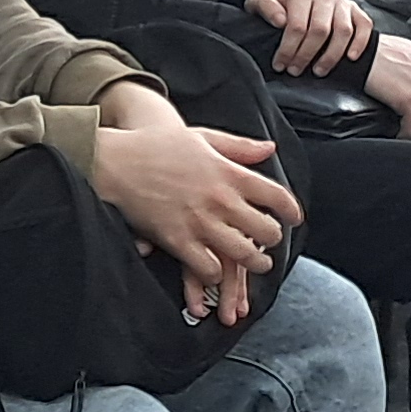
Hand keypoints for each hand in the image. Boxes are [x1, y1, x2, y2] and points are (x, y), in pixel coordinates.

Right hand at [89, 113, 302, 326]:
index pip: (274, 195)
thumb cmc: (158, 147)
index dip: (289, 210)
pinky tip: (219, 272)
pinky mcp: (178, 240)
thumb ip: (239, 147)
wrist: (117, 161)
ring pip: (242, 253)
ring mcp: (199, 221)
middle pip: (264, 229)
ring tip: (257, 264)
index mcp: (228, 172)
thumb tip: (270, 149)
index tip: (294, 218)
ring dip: (254, 263)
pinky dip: (218, 273)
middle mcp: (219, 198)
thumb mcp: (203, 138)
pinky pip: (209, 267)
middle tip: (272, 244)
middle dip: (272, 240)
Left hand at [249, 0, 377, 74]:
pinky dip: (359, 43)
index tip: (280, 65)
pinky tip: (350, 58)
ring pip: (343, 32)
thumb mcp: (259, 1)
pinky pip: (364, 27)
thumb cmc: (276, 5)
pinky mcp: (355, 10)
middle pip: (320, 31)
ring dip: (331, 56)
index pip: (296, 26)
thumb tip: (279, 20)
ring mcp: (342, 2)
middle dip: (306, 56)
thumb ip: (264, 6)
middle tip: (295, 71)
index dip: (288, 50)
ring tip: (318, 71)